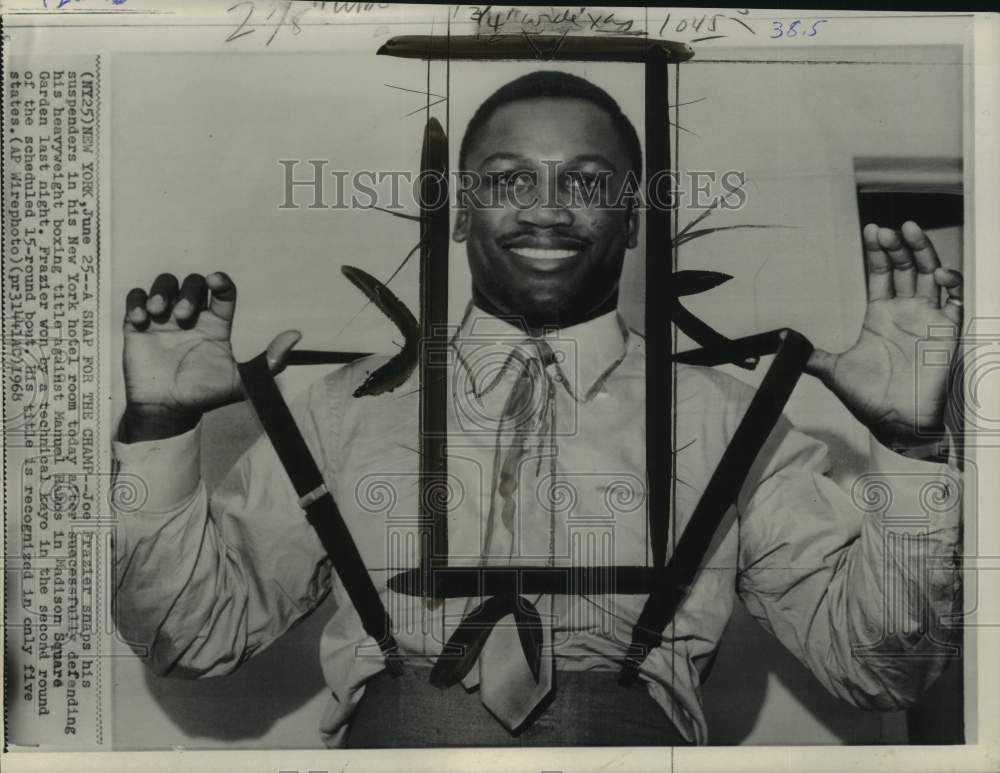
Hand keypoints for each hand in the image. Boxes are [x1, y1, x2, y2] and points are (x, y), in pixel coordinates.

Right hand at [121, 272, 299, 440]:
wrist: (167, 410)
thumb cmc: (204, 395)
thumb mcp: (241, 382)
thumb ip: (270, 362)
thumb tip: (296, 335)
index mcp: (217, 325)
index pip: (223, 291)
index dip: (221, 281)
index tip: (216, 281)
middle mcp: (192, 317)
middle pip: (194, 283)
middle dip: (189, 292)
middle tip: (183, 316)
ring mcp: (165, 319)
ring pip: (165, 284)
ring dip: (162, 291)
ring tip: (158, 312)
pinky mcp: (138, 325)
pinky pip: (136, 298)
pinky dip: (138, 300)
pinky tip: (141, 320)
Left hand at [805, 221, 962, 450]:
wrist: (896, 422)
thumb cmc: (869, 399)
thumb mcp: (834, 371)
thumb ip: (812, 354)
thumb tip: (783, 344)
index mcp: (880, 315)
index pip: (881, 273)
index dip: (878, 252)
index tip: (872, 229)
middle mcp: (906, 312)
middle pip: (906, 267)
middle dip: (898, 246)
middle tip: (888, 230)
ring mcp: (928, 319)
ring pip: (931, 275)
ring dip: (924, 252)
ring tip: (911, 232)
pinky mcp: (947, 332)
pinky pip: (955, 301)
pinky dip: (952, 284)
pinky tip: (939, 275)